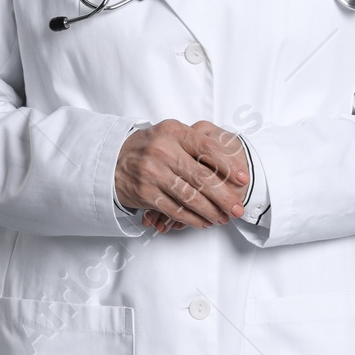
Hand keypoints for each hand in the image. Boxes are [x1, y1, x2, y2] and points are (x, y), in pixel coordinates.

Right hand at [115, 118, 249, 230]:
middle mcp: (163, 150)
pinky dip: (192, 219)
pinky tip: (204, 222)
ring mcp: (152, 172)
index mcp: (174, 132)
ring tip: (224, 218)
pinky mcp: (145, 192)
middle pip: (202, 177)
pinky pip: (175, 209)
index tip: (244, 179)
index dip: (229, 165)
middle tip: (238, 208)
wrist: (111, 160)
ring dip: (211, 211)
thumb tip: (232, 159)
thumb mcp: (170, 134)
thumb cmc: (149, 146)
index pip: (208, 148)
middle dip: (224, 196)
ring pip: (190, 196)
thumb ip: (196, 142)